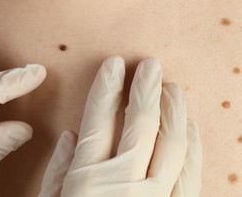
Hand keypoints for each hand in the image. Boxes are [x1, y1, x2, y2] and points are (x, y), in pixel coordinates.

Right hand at [39, 57, 201, 196]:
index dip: (106, 86)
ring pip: (171, 143)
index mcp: (86, 177)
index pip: (98, 118)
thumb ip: (56, 172)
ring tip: (171, 88)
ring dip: (173, 110)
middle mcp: (123, 181)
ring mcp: (154, 196)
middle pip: (140, 123)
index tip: (113, 64)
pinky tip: (188, 126)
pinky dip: (192, 145)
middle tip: (151, 65)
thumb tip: (71, 136)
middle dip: (146, 88)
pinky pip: (190, 173)